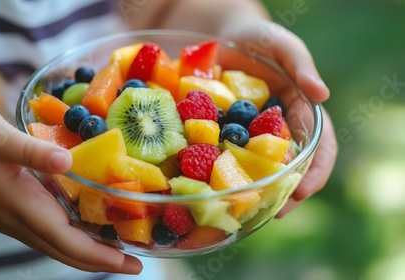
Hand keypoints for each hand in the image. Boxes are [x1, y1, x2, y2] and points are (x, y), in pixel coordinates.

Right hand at [0, 93, 141, 273]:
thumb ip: (31, 152)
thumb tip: (67, 162)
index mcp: (16, 205)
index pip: (65, 240)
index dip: (99, 255)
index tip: (129, 263)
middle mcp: (14, 218)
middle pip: (64, 250)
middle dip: (101, 261)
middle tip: (136, 263)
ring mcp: (10, 214)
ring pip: (55, 243)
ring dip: (88, 250)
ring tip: (119, 250)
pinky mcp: (10, 205)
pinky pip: (47, 229)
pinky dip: (72, 233)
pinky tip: (87, 225)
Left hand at [218, 19, 336, 216]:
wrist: (224, 36)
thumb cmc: (260, 38)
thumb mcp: (283, 44)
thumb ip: (301, 65)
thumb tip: (322, 95)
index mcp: (300, 113)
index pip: (318, 147)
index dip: (315, 170)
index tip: (304, 190)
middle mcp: (277, 129)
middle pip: (290, 166)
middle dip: (287, 191)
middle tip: (276, 210)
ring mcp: (249, 134)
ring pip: (257, 167)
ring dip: (256, 189)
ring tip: (248, 208)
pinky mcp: (222, 133)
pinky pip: (223, 154)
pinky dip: (222, 171)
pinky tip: (214, 184)